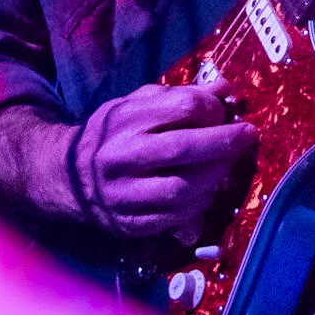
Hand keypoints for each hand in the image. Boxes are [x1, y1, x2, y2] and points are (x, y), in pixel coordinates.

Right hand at [72, 77, 255, 243]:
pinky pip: (175, 219)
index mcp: (124, 119)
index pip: (184, 107)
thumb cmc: (111, 133)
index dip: (212, 108)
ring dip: (215, 177)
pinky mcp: (129, 224)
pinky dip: (199, 205)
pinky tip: (206, 191)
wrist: (66, 176)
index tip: (223, 111)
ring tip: (226, 165)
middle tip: (248, 136)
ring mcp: (123, 195)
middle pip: (185, 148)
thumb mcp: (137, 104)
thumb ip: (180, 96)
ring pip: (182, 189)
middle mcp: (122, 157)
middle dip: (225, 143)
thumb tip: (226, 89)